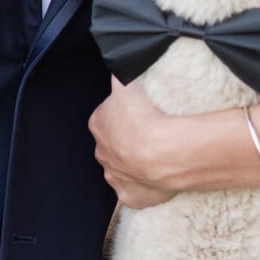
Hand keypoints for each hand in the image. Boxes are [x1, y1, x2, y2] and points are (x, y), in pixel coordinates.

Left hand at [89, 76, 177, 207]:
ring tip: (157, 154)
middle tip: (149, 133)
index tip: (139, 113)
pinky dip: (144, 186)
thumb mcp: (128, 82)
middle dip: (126, 140)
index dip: (123, 114)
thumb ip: (119, 73)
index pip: (106, 116)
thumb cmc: (144, 116)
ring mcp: (115, 177)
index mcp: (98, 124)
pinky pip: (135, 191)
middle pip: (112, 143)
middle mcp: (101, 153)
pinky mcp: (129, 197)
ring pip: (121, 168)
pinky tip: (157, 176)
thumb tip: (117, 62)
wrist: (161, 153)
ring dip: (134, 163)